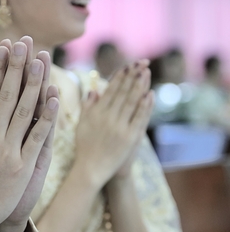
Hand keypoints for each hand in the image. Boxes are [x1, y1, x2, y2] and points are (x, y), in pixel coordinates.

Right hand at [0, 39, 58, 231]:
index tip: (5, 49)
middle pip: (7, 96)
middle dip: (17, 66)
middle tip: (25, 43)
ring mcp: (8, 151)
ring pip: (23, 111)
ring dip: (33, 84)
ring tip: (41, 60)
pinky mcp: (23, 167)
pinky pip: (37, 138)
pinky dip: (46, 117)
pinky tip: (53, 97)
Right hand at [74, 61, 152, 187]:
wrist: (92, 169)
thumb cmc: (85, 147)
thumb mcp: (82, 125)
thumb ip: (88, 107)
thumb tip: (94, 90)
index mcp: (96, 113)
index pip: (111, 90)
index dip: (120, 76)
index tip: (128, 65)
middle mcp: (108, 118)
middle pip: (123, 92)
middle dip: (133, 76)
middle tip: (141, 62)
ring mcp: (120, 127)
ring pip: (132, 102)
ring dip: (140, 85)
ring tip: (147, 72)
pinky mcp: (130, 137)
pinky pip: (139, 118)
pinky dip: (145, 106)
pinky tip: (150, 94)